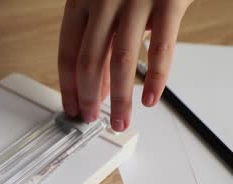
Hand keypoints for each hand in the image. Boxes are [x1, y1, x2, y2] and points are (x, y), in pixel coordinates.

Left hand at [58, 0, 193, 130]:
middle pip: (88, 60)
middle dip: (88, 97)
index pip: (67, 52)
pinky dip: (155, 78)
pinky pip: (160, 48)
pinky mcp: (168, 1)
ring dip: (120, 98)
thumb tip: (98, 84)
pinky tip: (150, 98)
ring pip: (120, 60)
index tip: (72, 108)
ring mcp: (135, 0)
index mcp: (81, 0)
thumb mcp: (108, 2)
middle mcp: (103, 0)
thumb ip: (102, 39)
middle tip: (92, 119)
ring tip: (120, 120)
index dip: (68, 86)